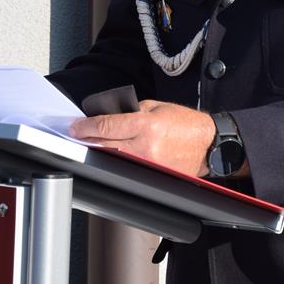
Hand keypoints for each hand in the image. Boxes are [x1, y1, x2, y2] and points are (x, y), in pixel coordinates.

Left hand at [69, 99, 215, 177]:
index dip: (87, 126)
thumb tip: (110, 117)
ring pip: (115, 157)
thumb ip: (132, 112)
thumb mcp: (157, 107)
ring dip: (102, 149)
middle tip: (78, 134)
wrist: (208, 144)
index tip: (76, 126)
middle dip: (89, 138)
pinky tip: (114, 153)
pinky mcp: (153, 175)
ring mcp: (149, 164)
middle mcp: (145, 146)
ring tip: (93, 142)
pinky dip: (119, 159)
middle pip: (106, 144)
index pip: (107, 126)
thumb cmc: (185, 123)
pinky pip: (129, 166)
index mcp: (146, 125)